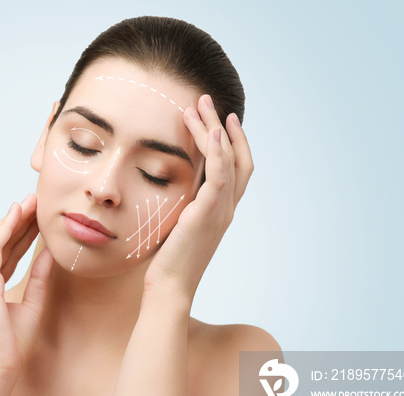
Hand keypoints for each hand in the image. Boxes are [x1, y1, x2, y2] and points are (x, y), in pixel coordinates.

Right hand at [0, 194, 52, 380]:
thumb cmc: (11, 346)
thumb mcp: (32, 304)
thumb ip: (39, 278)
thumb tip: (50, 254)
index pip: (5, 253)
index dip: (20, 233)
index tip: (35, 216)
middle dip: (17, 221)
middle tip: (34, 201)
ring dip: (12, 220)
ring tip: (29, 203)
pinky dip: (4, 231)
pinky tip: (16, 217)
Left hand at [144, 94, 253, 298]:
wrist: (170, 287)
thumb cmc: (167, 262)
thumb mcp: (175, 227)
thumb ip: (180, 208)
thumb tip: (165, 192)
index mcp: (220, 211)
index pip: (236, 169)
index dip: (232, 142)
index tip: (219, 119)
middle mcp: (226, 208)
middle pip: (238, 158)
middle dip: (224, 126)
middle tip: (207, 100)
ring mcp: (220, 211)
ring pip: (228, 159)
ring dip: (215, 129)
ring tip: (199, 105)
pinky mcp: (208, 213)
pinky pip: (220, 175)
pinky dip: (218, 150)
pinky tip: (210, 129)